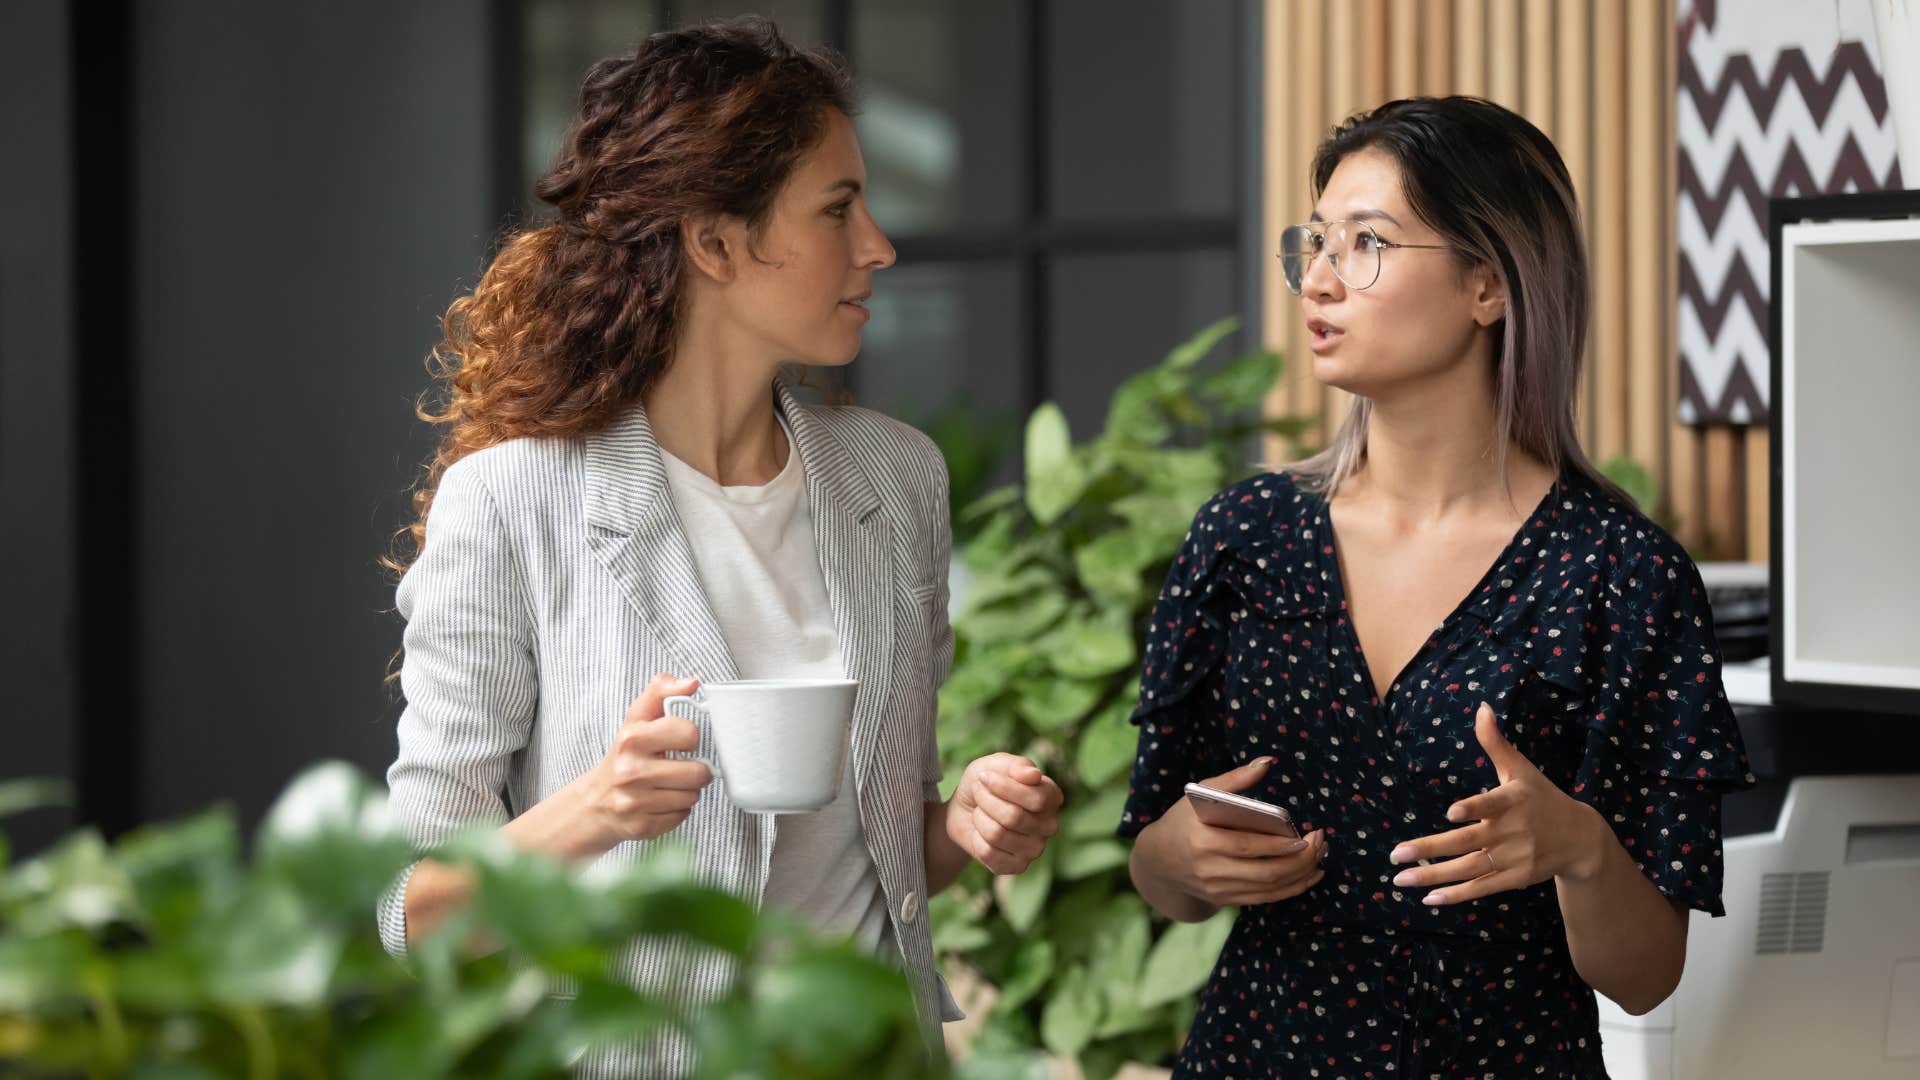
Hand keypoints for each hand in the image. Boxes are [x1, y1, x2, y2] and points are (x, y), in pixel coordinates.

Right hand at [587, 674, 715, 844]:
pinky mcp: (642, 826)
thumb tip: (692, 683)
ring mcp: (635, 801)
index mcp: (632, 738)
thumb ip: (661, 691)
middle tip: (681, 766)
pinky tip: (661, 801)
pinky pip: (683, 816)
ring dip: (687, 791)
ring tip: (669, 784)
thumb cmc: (625, 755)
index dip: (690, 737)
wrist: (596, 801)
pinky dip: (677, 810)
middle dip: (696, 770)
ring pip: (693, 796)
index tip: (681, 740)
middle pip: (698, 772)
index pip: (688, 733)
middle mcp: (631, 771)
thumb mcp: (637, 718)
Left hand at [945, 753, 1062, 873]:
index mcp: (1051, 797)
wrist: (965, 809)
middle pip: (1014, 817)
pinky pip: (989, 853)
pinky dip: (976, 838)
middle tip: (978, 793)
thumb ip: (1016, 765)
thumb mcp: (996, 764)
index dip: (1004, 787)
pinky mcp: (1017, 867)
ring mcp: (1035, 849)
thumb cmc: (985, 784)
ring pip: (998, 834)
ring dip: (979, 818)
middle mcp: (1049, 825)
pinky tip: (980, 832)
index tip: (984, 777)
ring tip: (979, 811)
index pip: (1037, 799)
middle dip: (986, 801)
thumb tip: (1034, 775)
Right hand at [1135, 758, 1325, 907]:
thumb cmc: (1184, 819)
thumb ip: (1235, 779)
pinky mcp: (1226, 900)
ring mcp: (1218, 889)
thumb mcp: (1201, 793)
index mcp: (1202, 840)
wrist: (1158, 860)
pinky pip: (1265, 899)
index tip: (1305, 836)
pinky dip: (1291, 889)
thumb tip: (1267, 762)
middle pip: (1265, 872)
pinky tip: (1309, 875)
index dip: (1279, 845)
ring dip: (1301, 875)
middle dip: (1300, 860)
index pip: (1247, 846)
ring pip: (1269, 888)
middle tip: (1320, 843)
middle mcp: (1210, 870)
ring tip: (1320, 856)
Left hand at [1388, 702, 1609, 905]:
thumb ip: (1496, 742)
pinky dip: (1457, 895)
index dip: (1473, 808)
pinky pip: (1482, 887)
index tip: (1451, 813)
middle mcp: (1513, 831)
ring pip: (1469, 868)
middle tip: (1396, 854)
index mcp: (1513, 801)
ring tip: (1400, 879)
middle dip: (1430, 849)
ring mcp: (1514, 858)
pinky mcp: (1516, 878)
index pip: (1491, 804)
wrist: (1580, 838)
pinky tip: (1429, 898)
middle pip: (1467, 842)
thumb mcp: (1521, 768)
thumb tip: (1481, 707)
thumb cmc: (1542, 797)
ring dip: (1434, 876)